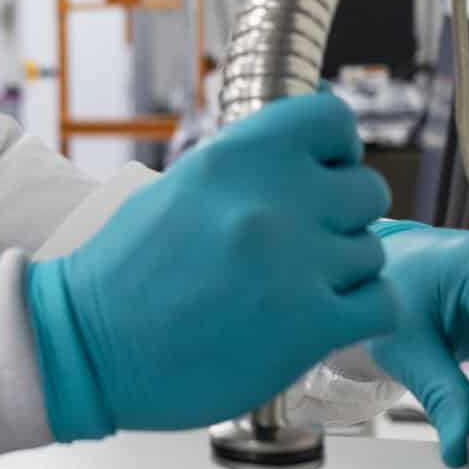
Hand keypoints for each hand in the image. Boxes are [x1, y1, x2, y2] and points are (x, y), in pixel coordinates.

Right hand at [25, 92, 398, 440]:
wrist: (87, 347)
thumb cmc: (122, 275)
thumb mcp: (177, 190)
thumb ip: (244, 171)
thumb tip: (306, 159)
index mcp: (234, 158)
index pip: (332, 121)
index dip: (336, 150)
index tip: (323, 174)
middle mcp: (270, 202)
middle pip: (365, 191)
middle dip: (340, 218)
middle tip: (303, 245)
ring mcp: (294, 264)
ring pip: (371, 252)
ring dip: (342, 273)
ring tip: (292, 291)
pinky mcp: (310, 325)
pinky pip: (381, 305)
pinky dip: (359, 315)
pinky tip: (321, 321)